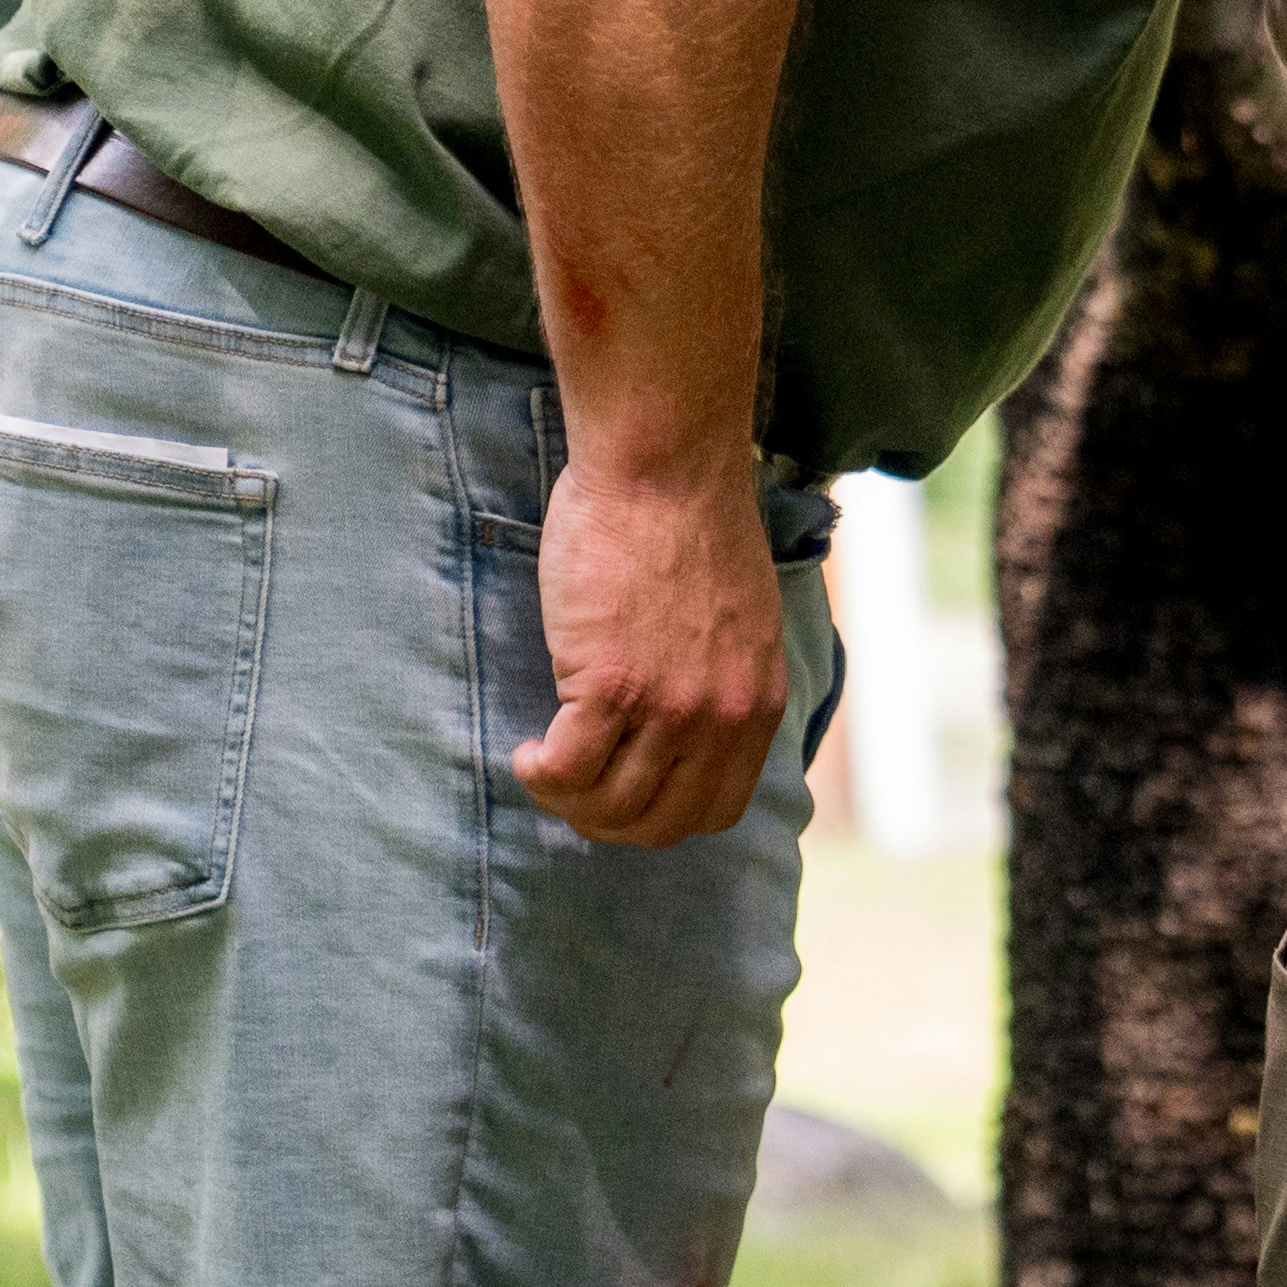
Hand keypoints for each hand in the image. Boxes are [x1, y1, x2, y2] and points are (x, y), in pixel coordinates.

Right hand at [513, 442, 789, 845]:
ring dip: (565, 799)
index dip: (659, 817)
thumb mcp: (740, 621)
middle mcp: (720, 715)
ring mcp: (668, 704)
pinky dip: (540, 772)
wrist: (665, 465)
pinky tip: (529, 749)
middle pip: (657, 822)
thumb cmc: (688, 523)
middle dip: (605, 822)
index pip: (715, 810)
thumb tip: (681, 734)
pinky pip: (567, 768)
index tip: (622, 792)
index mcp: (757, 702)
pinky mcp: (610, 682)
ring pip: (608, 804)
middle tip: (570, 790)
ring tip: (543, 765)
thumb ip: (721, 681)